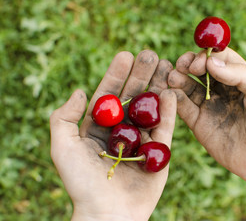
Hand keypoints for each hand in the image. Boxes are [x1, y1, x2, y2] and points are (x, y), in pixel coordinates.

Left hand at [50, 50, 175, 220]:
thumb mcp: (62, 147)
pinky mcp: (159, 152)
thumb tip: (79, 91)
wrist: (109, 214)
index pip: (109, 95)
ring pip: (150, 108)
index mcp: (98, 128)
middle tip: (150, 54)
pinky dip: (169, 110)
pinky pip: (166, 128)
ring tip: (167, 65)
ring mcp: (142, 140)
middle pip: (133, 97)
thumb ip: (64, 118)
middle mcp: (121, 131)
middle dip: (141, 74)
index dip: (116, 74)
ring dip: (158, 86)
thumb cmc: (82, 183)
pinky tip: (171, 91)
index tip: (125, 54)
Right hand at [168, 47, 245, 186]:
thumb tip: (211, 61)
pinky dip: (175, 99)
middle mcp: (223, 90)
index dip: (207, 55)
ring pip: (188, 86)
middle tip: (182, 66)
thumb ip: (240, 73)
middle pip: (200, 69)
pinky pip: (183, 107)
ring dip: (178, 78)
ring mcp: (210, 106)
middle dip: (188, 63)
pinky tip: (171, 94)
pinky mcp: (199, 124)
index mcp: (240, 78)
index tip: (201, 63)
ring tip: (172, 77)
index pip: (219, 57)